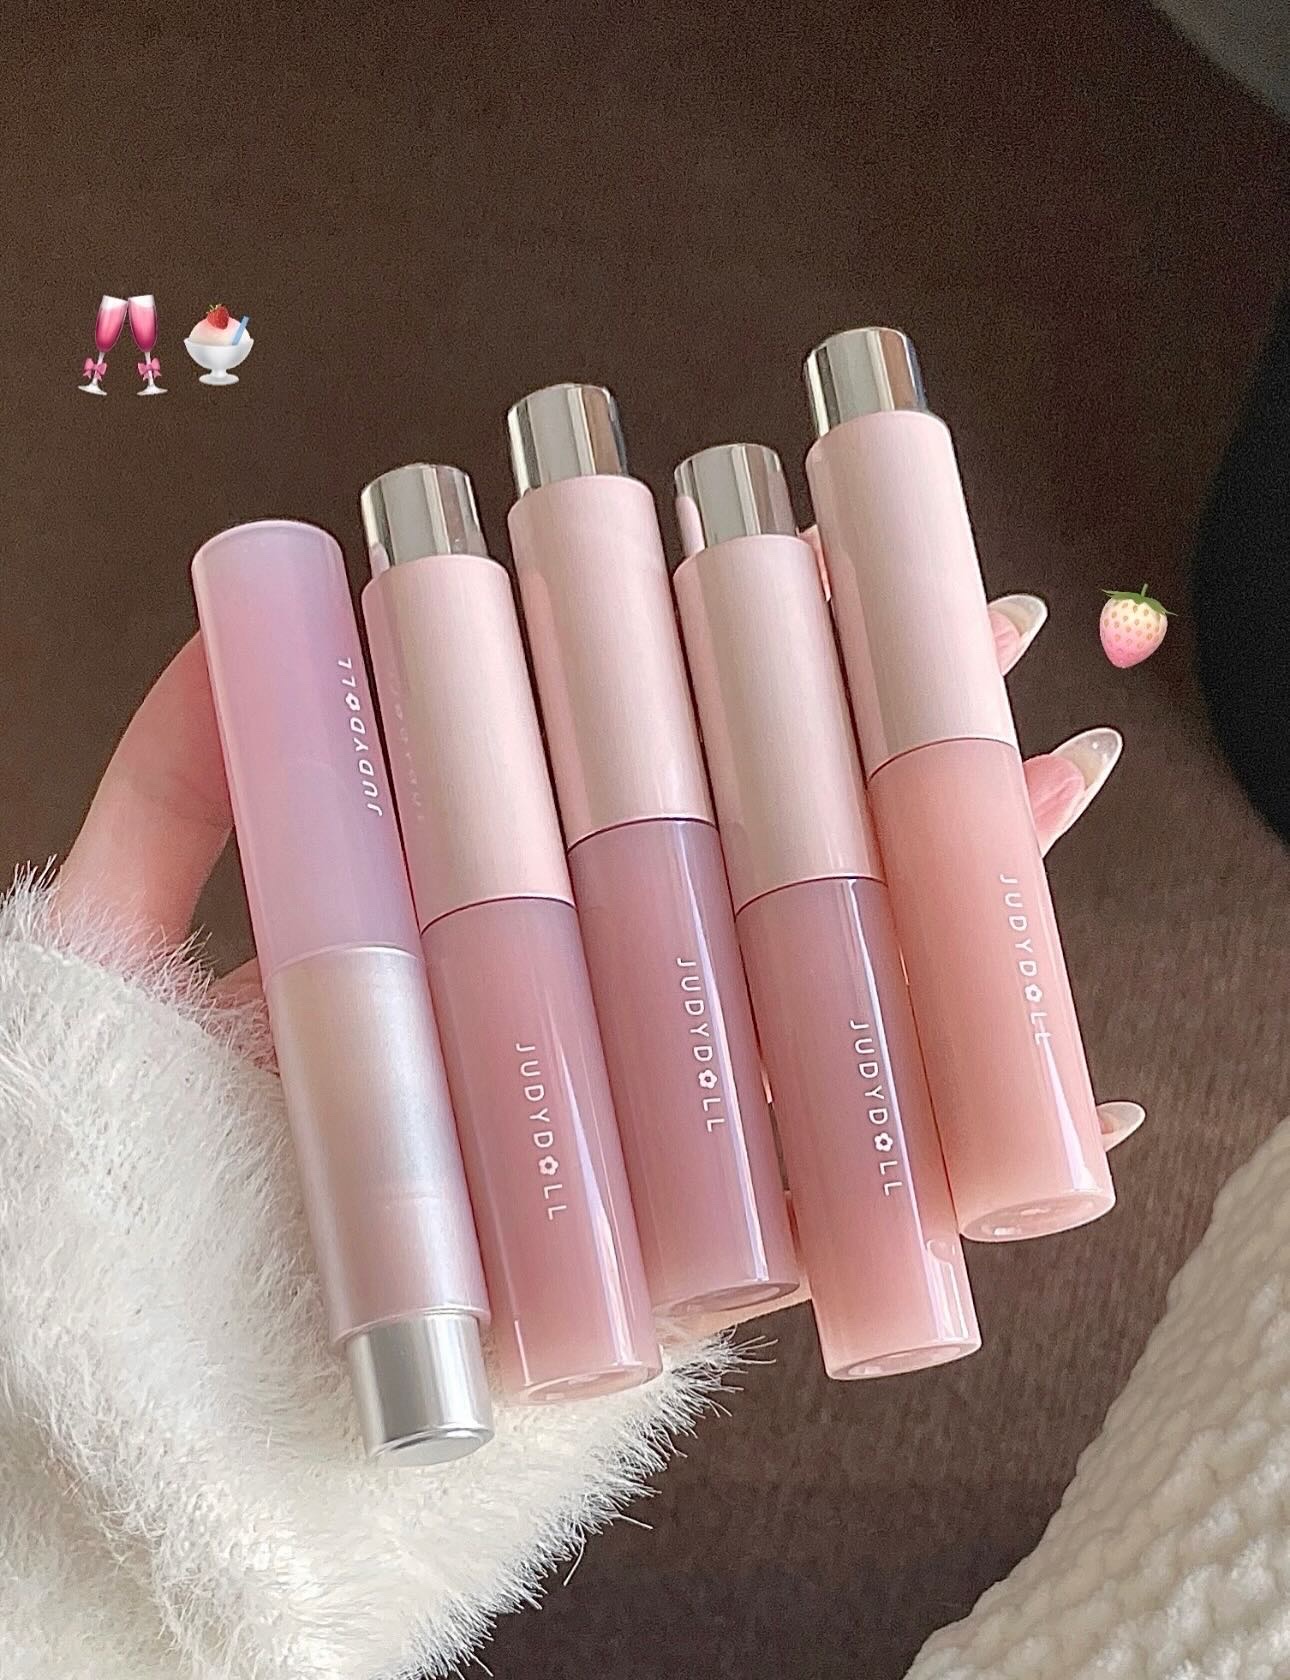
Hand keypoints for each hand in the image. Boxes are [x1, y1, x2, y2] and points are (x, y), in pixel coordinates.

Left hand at [55, 600, 1141, 1341]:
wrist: (145, 1373)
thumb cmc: (130, 1159)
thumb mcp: (131, 948)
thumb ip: (171, 791)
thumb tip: (235, 615)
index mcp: (484, 929)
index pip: (627, 767)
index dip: (727, 657)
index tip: (818, 558)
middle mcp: (583, 1013)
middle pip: (757, 856)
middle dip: (886, 744)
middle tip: (997, 635)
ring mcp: (644, 1132)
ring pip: (830, 993)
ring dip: (968, 892)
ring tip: (1068, 782)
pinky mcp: (682, 1262)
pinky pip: (838, 1195)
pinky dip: (962, 1142)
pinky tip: (1079, 1077)